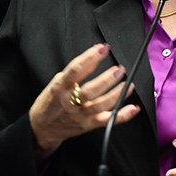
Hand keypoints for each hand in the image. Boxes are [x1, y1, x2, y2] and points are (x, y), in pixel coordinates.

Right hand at [29, 43, 140, 159]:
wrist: (42, 128)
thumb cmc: (50, 102)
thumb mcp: (56, 83)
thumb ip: (75, 72)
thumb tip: (94, 58)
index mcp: (60, 87)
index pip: (75, 69)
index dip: (90, 57)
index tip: (103, 48)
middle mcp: (69, 102)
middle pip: (90, 90)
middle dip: (107, 78)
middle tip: (119, 69)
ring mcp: (80, 115)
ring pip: (101, 105)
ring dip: (117, 94)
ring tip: (127, 84)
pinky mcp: (88, 125)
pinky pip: (107, 120)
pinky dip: (122, 115)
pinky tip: (133, 108)